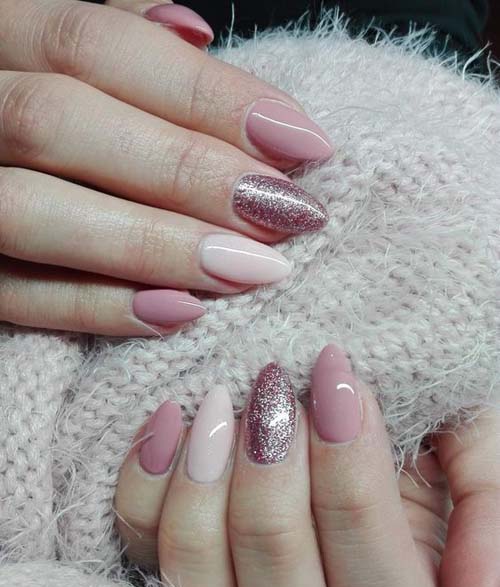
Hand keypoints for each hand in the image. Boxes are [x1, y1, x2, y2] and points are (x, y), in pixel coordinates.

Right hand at [0, 0, 330, 335]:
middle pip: (62, 121)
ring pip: (33, 209)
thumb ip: (116, 48)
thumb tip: (194, 31)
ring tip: (250, 270)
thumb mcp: (55, 57)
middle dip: (186, 170)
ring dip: (153, 243)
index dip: (205, 92)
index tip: (300, 141)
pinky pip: (15, 297)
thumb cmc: (37, 121)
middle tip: (284, 213)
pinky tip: (178, 312)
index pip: (94, 44)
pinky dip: (96, 305)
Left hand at [114, 342, 499, 586]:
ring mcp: (231, 582)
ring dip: (208, 489)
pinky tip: (171, 418)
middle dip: (275, 485)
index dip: (353, 484)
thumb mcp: (467, 435)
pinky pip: (141, 539)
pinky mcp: (166, 542)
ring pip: (205, 586)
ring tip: (219, 404)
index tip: (336, 379)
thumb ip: (487, 518)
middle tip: (274, 389)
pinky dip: (147, 480)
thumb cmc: (406, 396)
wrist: (330, 360)